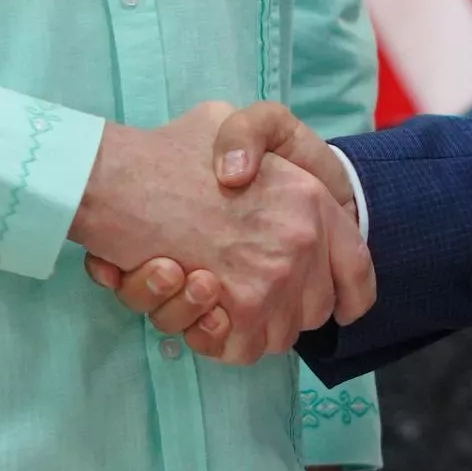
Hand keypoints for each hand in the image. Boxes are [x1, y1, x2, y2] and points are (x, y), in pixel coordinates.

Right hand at [68, 102, 354, 363]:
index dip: (350, 295)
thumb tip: (251, 176)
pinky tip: (188, 305)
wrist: (114, 178)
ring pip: (276, 334)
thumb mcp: (225, 122)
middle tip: (237, 289)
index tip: (340, 308)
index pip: (356, 267)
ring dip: (240, 325)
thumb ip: (254, 141)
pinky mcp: (240, 309)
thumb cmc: (165, 151)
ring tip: (198, 288)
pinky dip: (214, 338)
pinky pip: (241, 348)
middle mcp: (302, 238)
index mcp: (310, 195)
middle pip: (314, 310)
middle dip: (280, 310)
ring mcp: (274, 276)